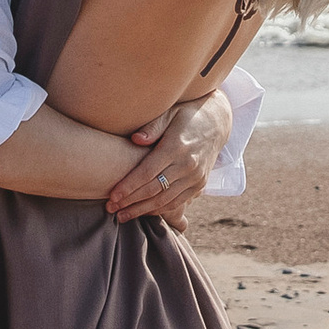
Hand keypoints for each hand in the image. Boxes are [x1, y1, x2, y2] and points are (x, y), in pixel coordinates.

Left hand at [105, 88, 231, 225]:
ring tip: (122, 216)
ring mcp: (196, 177)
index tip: (112, 196)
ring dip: (142, 211)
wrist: (217, 122)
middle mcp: (188, 165)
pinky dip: (159, 210)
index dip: (129, 186)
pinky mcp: (200, 185)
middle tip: (110, 209)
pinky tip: (143, 212)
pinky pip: (177, 202)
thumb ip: (152, 126)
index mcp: (176, 147)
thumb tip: (135, 139)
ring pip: (165, 201)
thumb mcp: (170, 112)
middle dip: (130, 202)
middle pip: (154, 190)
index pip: (148, 172)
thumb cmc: (186, 115)